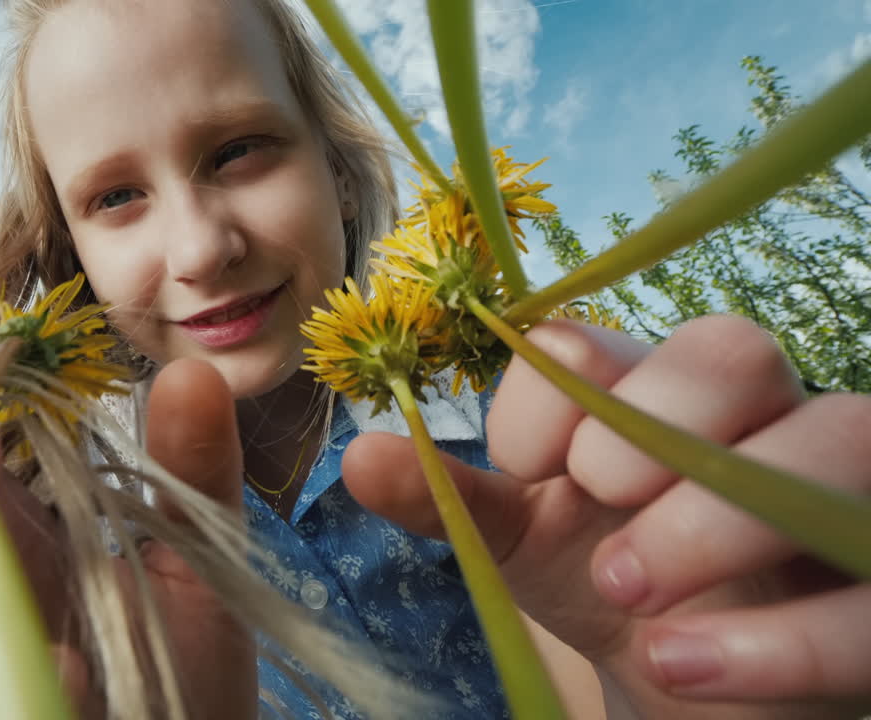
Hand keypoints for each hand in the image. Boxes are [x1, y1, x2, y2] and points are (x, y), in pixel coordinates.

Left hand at [344, 318, 870, 717]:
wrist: (706, 678)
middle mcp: (756, 420)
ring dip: (718, 514)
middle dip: (650, 425)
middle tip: (592, 505)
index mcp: (650, 390)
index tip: (518, 465)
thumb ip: (452, 502)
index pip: (602, 337)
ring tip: (626, 587)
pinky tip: (677, 664)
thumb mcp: (523, 547)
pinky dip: (781, 635)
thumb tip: (359, 456)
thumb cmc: (619, 585)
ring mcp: (838, 498)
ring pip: (838, 439)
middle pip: (735, 351)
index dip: (550, 391)